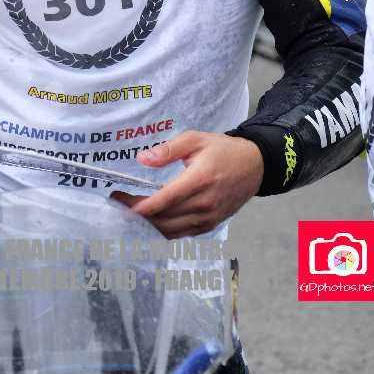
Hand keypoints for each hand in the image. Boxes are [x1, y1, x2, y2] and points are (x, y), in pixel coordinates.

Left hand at [111, 131, 263, 237]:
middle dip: (138, 213)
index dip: (141, 205)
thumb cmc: (223, 150)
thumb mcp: (195, 140)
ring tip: (131, 211)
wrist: (254, 167)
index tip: (120, 200)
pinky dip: (164, 229)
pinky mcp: (210, 225)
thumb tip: (143, 159)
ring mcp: (208, 218)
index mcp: (200, 180)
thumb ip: (168, 149)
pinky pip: (181, 233)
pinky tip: (151, 219)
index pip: (165, 199)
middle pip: (164, 218)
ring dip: (148, 224)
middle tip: (119, 202)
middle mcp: (204, 204)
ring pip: (171, 230)